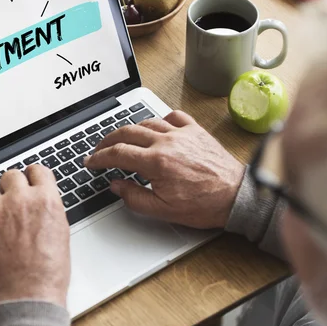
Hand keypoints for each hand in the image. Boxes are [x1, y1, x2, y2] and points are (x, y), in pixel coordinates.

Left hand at [0, 165, 69, 305]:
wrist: (31, 291)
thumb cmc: (48, 270)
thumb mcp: (61, 231)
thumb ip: (49, 210)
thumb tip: (41, 204)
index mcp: (46, 199)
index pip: (37, 171)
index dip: (32, 176)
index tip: (28, 180)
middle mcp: (22, 199)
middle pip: (11, 176)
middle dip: (10, 186)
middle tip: (8, 198)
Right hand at [85, 110, 243, 228]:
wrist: (236, 196)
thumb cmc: (204, 204)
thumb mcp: (163, 210)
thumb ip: (134, 197)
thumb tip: (116, 185)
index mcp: (156, 162)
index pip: (117, 154)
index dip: (99, 157)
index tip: (91, 161)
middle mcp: (167, 142)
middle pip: (127, 132)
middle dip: (107, 140)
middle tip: (99, 148)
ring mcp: (182, 133)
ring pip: (147, 122)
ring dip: (130, 129)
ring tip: (122, 138)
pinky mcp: (195, 131)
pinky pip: (174, 116)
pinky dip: (160, 119)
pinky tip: (156, 127)